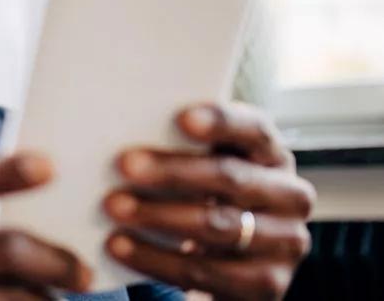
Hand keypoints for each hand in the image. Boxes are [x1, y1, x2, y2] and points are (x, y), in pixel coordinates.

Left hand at [103, 102, 315, 300]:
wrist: (232, 261)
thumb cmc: (206, 194)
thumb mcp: (206, 166)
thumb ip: (184, 145)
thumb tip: (128, 130)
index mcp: (272, 154)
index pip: (253, 129)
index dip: (220, 122)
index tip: (181, 119)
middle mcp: (290, 195)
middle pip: (229, 178)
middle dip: (172, 171)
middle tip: (123, 164)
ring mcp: (285, 242)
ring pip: (218, 226)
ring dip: (158, 215)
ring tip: (113, 206)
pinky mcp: (267, 285)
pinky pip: (205, 272)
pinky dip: (155, 259)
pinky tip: (119, 245)